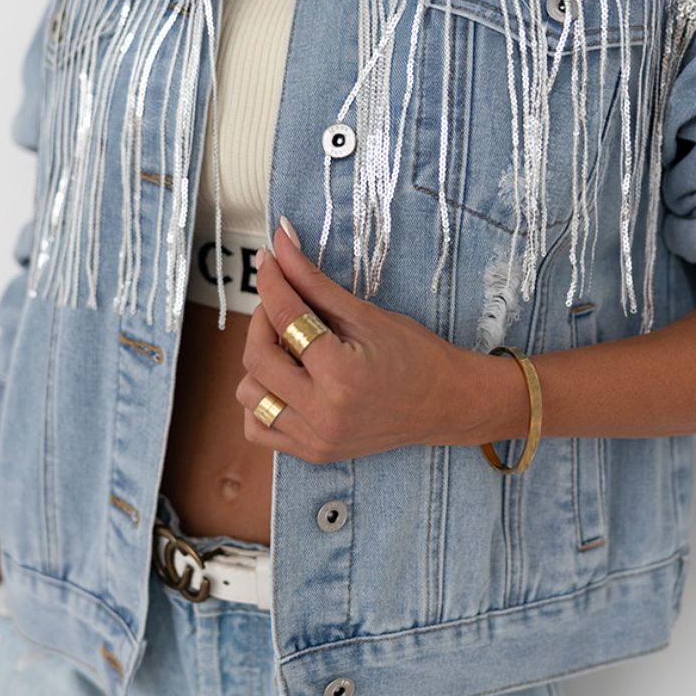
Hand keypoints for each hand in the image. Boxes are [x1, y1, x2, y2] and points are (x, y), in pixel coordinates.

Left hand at [235, 219, 486, 461]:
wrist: (445, 402)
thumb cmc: (415, 355)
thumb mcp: (365, 314)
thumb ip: (314, 280)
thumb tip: (280, 242)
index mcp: (341, 375)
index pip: (285, 319)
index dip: (271, 283)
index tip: (268, 261)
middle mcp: (324, 413)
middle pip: (257, 358)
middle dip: (262, 321)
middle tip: (281, 305)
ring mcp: (316, 439)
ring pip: (250, 395)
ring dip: (260, 364)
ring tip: (290, 348)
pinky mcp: (313, 452)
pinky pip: (259, 427)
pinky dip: (263, 401)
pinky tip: (287, 381)